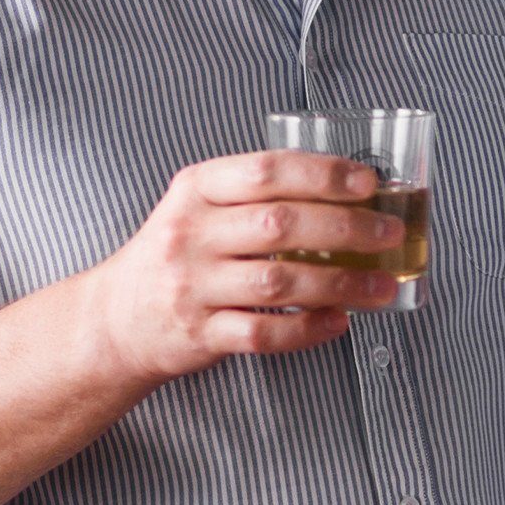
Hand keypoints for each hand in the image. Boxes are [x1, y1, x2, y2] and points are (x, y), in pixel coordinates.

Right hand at [84, 151, 400, 384]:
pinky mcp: (199, 333)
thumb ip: (259, 197)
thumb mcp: (201, 208)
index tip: (367, 183)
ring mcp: (192, 286)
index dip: (323, 175)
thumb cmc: (178, 257)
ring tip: (381, 286)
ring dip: (341, 284)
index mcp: (196, 191)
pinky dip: (308, 329)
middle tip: (389, 234)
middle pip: (281, 225)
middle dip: (347, 228)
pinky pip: (264, 333)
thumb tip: (351, 197)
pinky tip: (338, 321)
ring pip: (279, 282)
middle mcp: (190, 234)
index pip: (266, 171)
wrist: (115, 318)